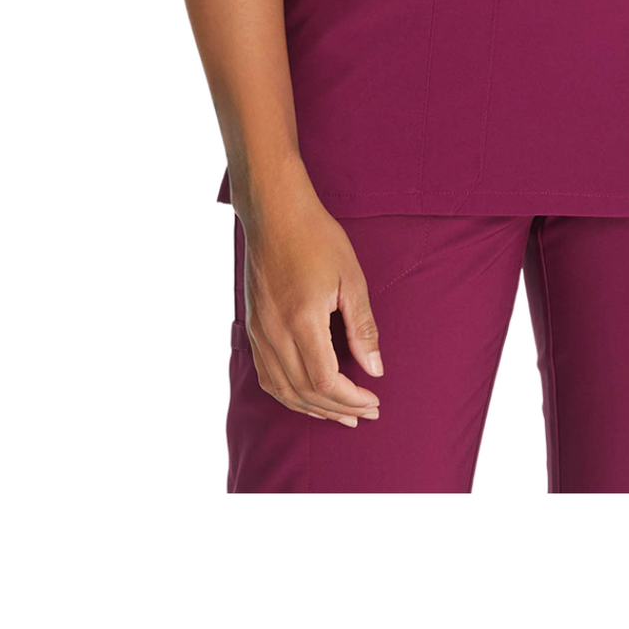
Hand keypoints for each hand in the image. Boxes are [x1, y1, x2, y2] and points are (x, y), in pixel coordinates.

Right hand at [238, 188, 383, 427]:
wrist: (275, 212)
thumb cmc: (317, 238)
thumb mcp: (351, 277)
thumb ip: (362, 327)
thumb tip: (376, 368)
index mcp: (302, 320)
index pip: (326, 382)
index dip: (352, 399)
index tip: (374, 401)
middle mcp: (274, 332)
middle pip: (305, 392)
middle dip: (338, 409)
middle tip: (365, 415)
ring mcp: (259, 332)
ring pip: (283, 390)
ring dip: (312, 409)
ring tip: (340, 416)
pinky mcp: (252, 327)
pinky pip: (266, 376)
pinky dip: (288, 394)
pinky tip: (305, 397)